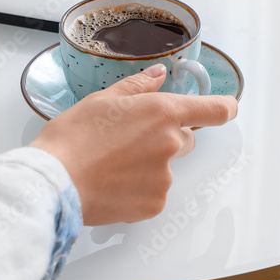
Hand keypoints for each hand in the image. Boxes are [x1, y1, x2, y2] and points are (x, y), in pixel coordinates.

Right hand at [29, 63, 237, 225]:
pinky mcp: (154, 204)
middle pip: (184, 139)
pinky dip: (137, 189)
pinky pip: (153, 193)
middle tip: (126, 140)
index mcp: (161, 112)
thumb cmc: (71, 137)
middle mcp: (171, 144)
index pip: (214, 109)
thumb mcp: (101, 100)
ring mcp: (165, 178)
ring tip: (110, 165)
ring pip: (165, 168)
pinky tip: (111, 183)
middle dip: (163, 138)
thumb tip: (158, 75)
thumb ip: (137, 86)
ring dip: (147, 165)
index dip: (222, 107)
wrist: (55, 182)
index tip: (224, 108)